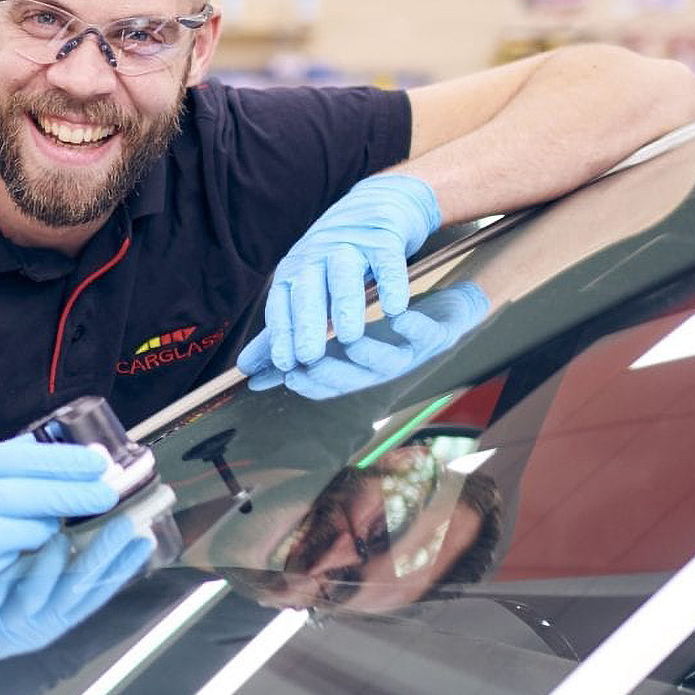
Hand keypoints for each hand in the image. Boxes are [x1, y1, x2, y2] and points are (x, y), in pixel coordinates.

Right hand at [0, 437, 120, 602]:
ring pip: (26, 535)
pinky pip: (4, 565)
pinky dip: (16, 558)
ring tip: (55, 525)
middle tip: (107, 495)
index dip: (68, 463)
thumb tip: (43, 451)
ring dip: (47, 532)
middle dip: (77, 497)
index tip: (99, 464)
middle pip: (36, 497)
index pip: (29, 459)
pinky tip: (20, 551)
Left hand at [0, 516, 155, 686]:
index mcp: (53, 616)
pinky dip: (28, 572)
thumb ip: (43, 564)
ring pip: (53, 594)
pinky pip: (11, 593)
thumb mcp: (19, 587)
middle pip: (84, 592)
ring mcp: (14, 624)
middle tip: (134, 526)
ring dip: (73, 564)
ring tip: (89, 531)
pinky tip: (40, 547)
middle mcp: (41, 624)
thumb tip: (70, 524)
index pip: (97, 591)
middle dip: (110, 559)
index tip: (148, 537)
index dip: (125, 567)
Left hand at [239, 173, 441, 374]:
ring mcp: (349, 244)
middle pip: (307, 291)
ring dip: (345, 305)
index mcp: (293, 272)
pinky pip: (387, 260)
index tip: (284, 364)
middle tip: (308, 358)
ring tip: (350, 338)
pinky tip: (395, 309)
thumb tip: (246, 370)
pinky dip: (391, 283)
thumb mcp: (303, 287)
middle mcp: (315, 255)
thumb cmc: (334, 257)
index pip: (281, 304)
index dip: (281, 334)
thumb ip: (281, 328)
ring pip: (344, 275)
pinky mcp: (383, 236)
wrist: (376, 205)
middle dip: (306, 324)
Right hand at [247, 282, 489, 398]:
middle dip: (332, 373)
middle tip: (309, 361)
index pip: (328, 385)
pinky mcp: (437, 334)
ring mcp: (411, 353)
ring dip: (368, 353)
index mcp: (358, 369)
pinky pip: (427, 335)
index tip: (287, 373)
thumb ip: (297, 347)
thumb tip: (248, 372)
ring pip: (389, 362)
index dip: (309, 384)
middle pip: (356, 379)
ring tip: (349, 338)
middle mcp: (383, 368)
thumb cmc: (386, 325)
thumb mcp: (336, 333)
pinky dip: (412, 326)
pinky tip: (397, 313)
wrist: (446, 309)